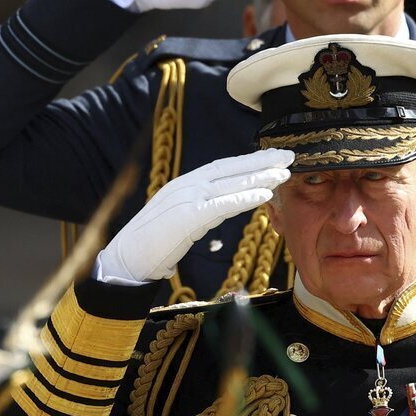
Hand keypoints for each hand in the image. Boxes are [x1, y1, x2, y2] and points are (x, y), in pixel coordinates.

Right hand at [95, 149, 293, 283]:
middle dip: (262, 161)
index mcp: (186, 184)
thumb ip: (201, 210)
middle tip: (289, 155)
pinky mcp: (187, 216)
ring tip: (284, 173)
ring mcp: (186, 198)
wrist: (126, 260)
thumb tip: (220, 207)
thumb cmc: (153, 244)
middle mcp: (188, 184)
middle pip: (231, 169)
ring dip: (260, 177)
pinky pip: (221, 205)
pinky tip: (264, 196)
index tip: (274, 157)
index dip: (251, 162)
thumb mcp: (181, 220)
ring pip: (230, 183)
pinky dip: (244, 199)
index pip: (224, 168)